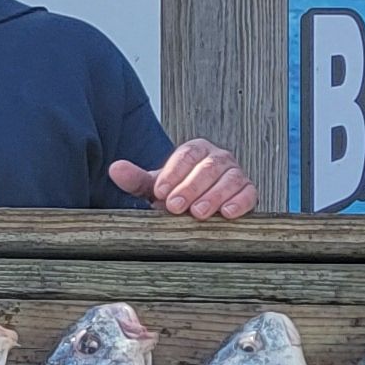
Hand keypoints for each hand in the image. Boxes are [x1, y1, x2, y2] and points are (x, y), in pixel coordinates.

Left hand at [111, 139, 257, 218]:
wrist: (198, 207)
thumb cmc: (177, 193)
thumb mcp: (155, 187)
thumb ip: (136, 179)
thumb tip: (115, 169)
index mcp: (195, 151)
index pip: (186, 155)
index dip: (173, 173)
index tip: (160, 192)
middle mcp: (218, 158)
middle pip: (208, 167)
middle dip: (191, 187)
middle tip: (176, 206)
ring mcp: (235, 173)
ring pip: (229, 179)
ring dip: (213, 196)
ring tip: (198, 213)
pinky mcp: (249, 191)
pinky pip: (249, 193)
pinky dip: (240, 202)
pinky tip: (227, 213)